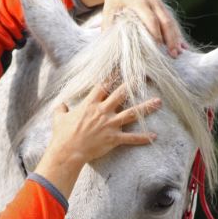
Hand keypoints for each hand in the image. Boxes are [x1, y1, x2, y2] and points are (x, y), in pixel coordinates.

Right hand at [35, 82, 159, 198]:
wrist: (68, 151)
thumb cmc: (62, 135)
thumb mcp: (58, 118)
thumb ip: (61, 109)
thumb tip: (62, 105)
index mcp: (90, 104)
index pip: (103, 85)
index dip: (112, 75)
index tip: (120, 67)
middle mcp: (102, 111)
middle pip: (121, 94)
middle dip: (133, 84)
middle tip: (144, 76)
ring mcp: (110, 124)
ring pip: (132, 113)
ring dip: (146, 107)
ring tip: (158, 102)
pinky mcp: (114, 138)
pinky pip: (131, 138)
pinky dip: (143, 138)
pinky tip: (154, 136)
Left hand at [75, 0, 182, 57]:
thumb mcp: (107, 11)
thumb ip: (108, 27)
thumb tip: (107, 47)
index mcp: (138, 2)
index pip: (150, 20)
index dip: (155, 34)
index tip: (157, 48)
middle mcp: (151, 2)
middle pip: (165, 21)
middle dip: (170, 38)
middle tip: (173, 54)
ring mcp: (158, 3)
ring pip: (171, 21)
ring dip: (176, 37)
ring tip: (180, 52)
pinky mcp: (161, 6)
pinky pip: (171, 20)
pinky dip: (177, 33)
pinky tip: (183, 45)